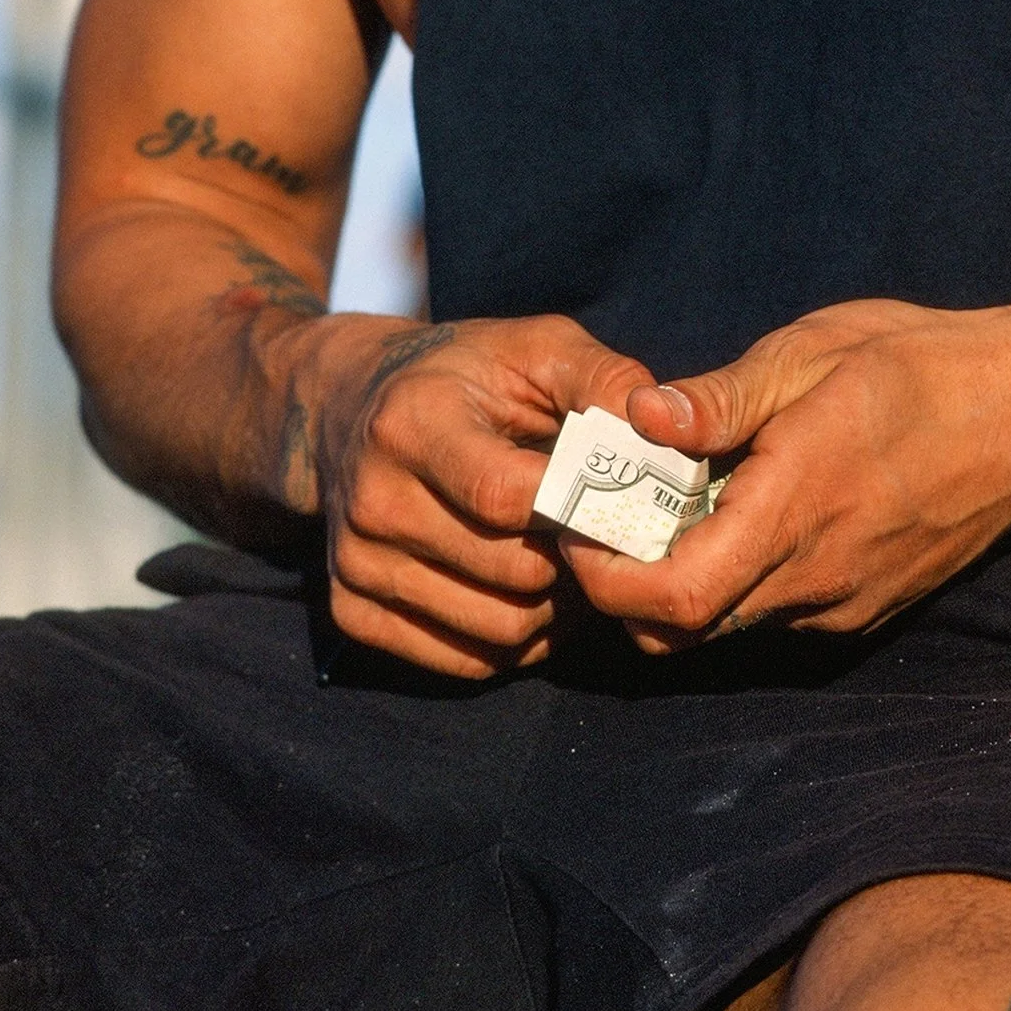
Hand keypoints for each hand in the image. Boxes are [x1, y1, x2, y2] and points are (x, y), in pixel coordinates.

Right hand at [314, 314, 648, 678]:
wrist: (349, 405)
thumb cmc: (465, 374)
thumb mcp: (534, 347)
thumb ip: (602, 379)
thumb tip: (661, 431)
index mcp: (412, 423)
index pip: (504, 497)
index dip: (577, 509)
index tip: (616, 500)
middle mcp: (373, 499)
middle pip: (511, 572)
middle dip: (575, 562)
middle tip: (602, 539)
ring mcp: (356, 562)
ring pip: (499, 630)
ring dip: (556, 611)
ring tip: (573, 566)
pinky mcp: (351, 611)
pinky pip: (465, 663)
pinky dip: (516, 643)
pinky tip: (532, 598)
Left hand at [562, 298, 1010, 650]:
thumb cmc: (924, 366)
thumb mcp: (813, 354)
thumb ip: (720, 398)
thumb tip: (636, 416)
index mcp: (794, 510)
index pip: (671, 600)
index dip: (605, 580)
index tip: (580, 526)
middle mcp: (817, 578)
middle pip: (683, 632)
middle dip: (627, 589)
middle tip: (610, 517)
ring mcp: (845, 603)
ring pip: (727, 629)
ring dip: (682, 586)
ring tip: (675, 507)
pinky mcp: (866, 608)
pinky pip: (775, 616)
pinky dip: (736, 583)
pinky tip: (743, 516)